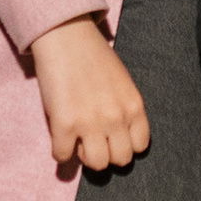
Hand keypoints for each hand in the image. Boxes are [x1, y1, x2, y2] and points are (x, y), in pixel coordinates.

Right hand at [31, 13, 149, 174]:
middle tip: (93, 139)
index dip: (124, 144)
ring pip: (96, 164)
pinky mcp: (64, 124)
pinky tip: (59, 138)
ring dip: (85, 156)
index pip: (140, 147)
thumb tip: (117, 136)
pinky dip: (60, 152)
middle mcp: (116, 118)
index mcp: (134, 106)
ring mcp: (90, 123)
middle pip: (120, 160)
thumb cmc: (93, 56)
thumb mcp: (122, 83)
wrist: (66, 35)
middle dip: (107, 152)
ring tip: (77, 141)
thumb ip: (124, 108)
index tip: (112, 137)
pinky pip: (63, 156)